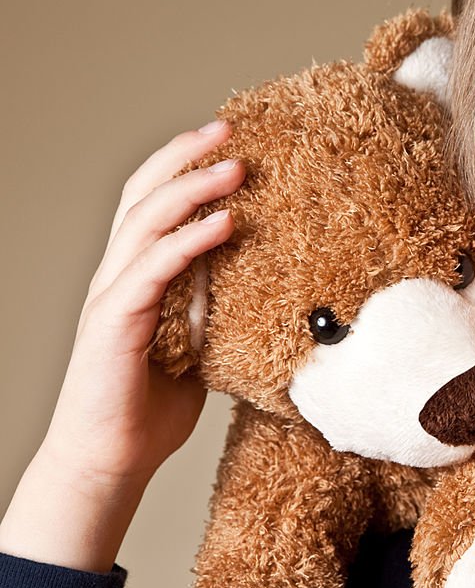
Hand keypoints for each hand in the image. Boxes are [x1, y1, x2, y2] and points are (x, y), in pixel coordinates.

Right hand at [0, 120, 241, 571]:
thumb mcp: (198, 348)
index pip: (155, 205)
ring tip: (236, 166)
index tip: (229, 143)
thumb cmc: (150, 408)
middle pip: (145, 194)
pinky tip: (225, 223)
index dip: (185, 169)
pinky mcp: (113, 322)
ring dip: (193, 188)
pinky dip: (190, 241)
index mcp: (137, 277)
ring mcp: (112, 295)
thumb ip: (211, 310)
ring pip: (146, 221)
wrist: (112, 460)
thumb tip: (250, 282)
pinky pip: (154, 270)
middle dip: (186, 156)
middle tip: (231, 127)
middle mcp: (119, 275)